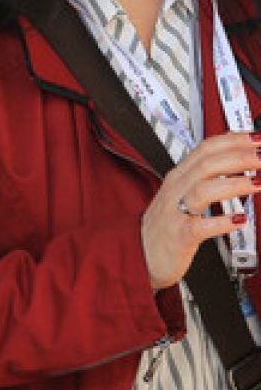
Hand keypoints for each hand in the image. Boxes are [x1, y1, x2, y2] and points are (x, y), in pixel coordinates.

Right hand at [141, 131, 260, 289]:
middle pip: (206, 164)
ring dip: (233, 184)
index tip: (256, 138)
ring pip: (203, 190)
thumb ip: (204, 175)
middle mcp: (176, 189)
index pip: (205, 149)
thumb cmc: (167, 223)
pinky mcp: (179, 235)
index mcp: (179, 176)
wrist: (140, 251)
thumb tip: (235, 158)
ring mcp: (176, 211)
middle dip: (239, 157)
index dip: (232, 141)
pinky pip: (199, 226)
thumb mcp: (181, 192)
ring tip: (257, 183)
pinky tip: (239, 220)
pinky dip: (221, 222)